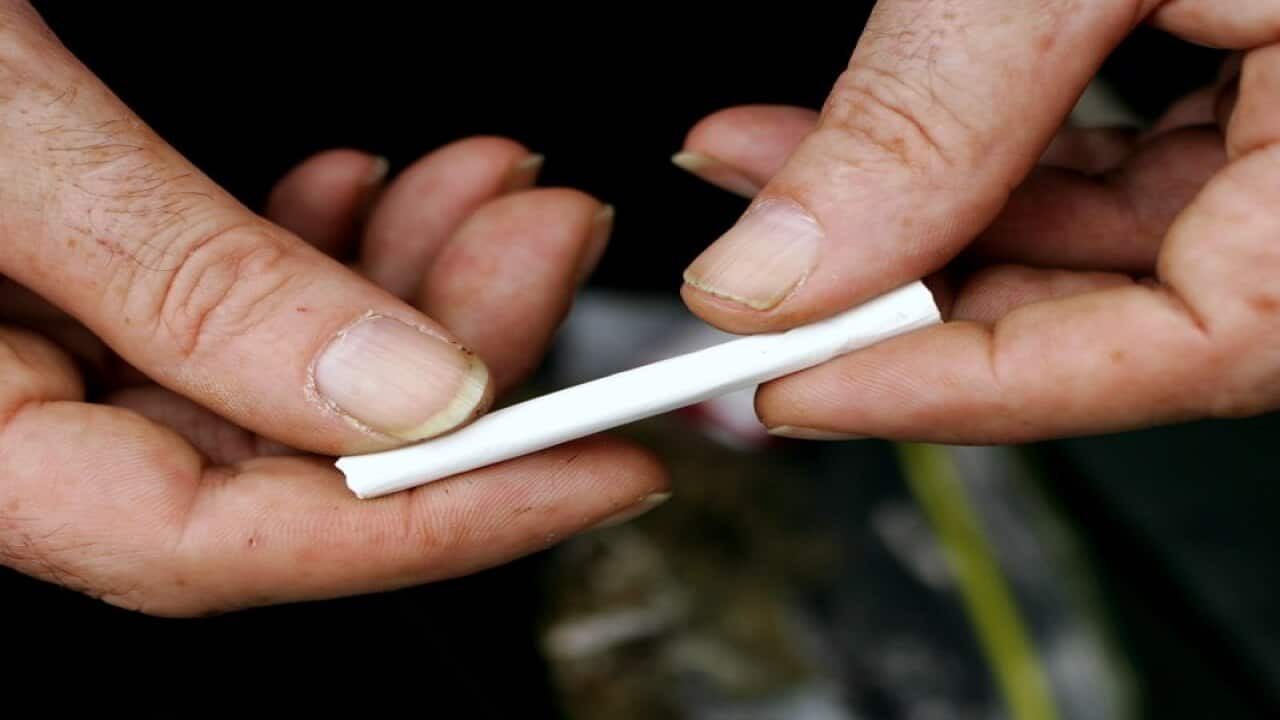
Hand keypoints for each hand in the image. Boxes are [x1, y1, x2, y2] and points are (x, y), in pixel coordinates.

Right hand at [0, 2, 666, 616]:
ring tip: (494, 187)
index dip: (436, 524)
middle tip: (553, 242)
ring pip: (271, 376)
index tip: (599, 472)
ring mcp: (39, 352)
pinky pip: (220, 304)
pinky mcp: (70, 279)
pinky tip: (369, 186)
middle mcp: (7, 421)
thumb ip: (188, 282)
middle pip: (276, 460)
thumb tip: (400, 397)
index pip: (225, 547)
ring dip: (402, 280)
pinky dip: (316, 245)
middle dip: (453, 358)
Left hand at [675, 1, 1279, 443]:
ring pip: (1109, 235)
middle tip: (760, 274)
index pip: (1197, 345)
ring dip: (923, 210)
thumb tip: (785, 265)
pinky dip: (988, 150)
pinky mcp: (1269, 78)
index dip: (973, 386)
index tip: (802, 386)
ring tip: (766, 170)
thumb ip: (939, 110)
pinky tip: (861, 134)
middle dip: (913, 285)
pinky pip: (1126, 159)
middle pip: (1132, 304)